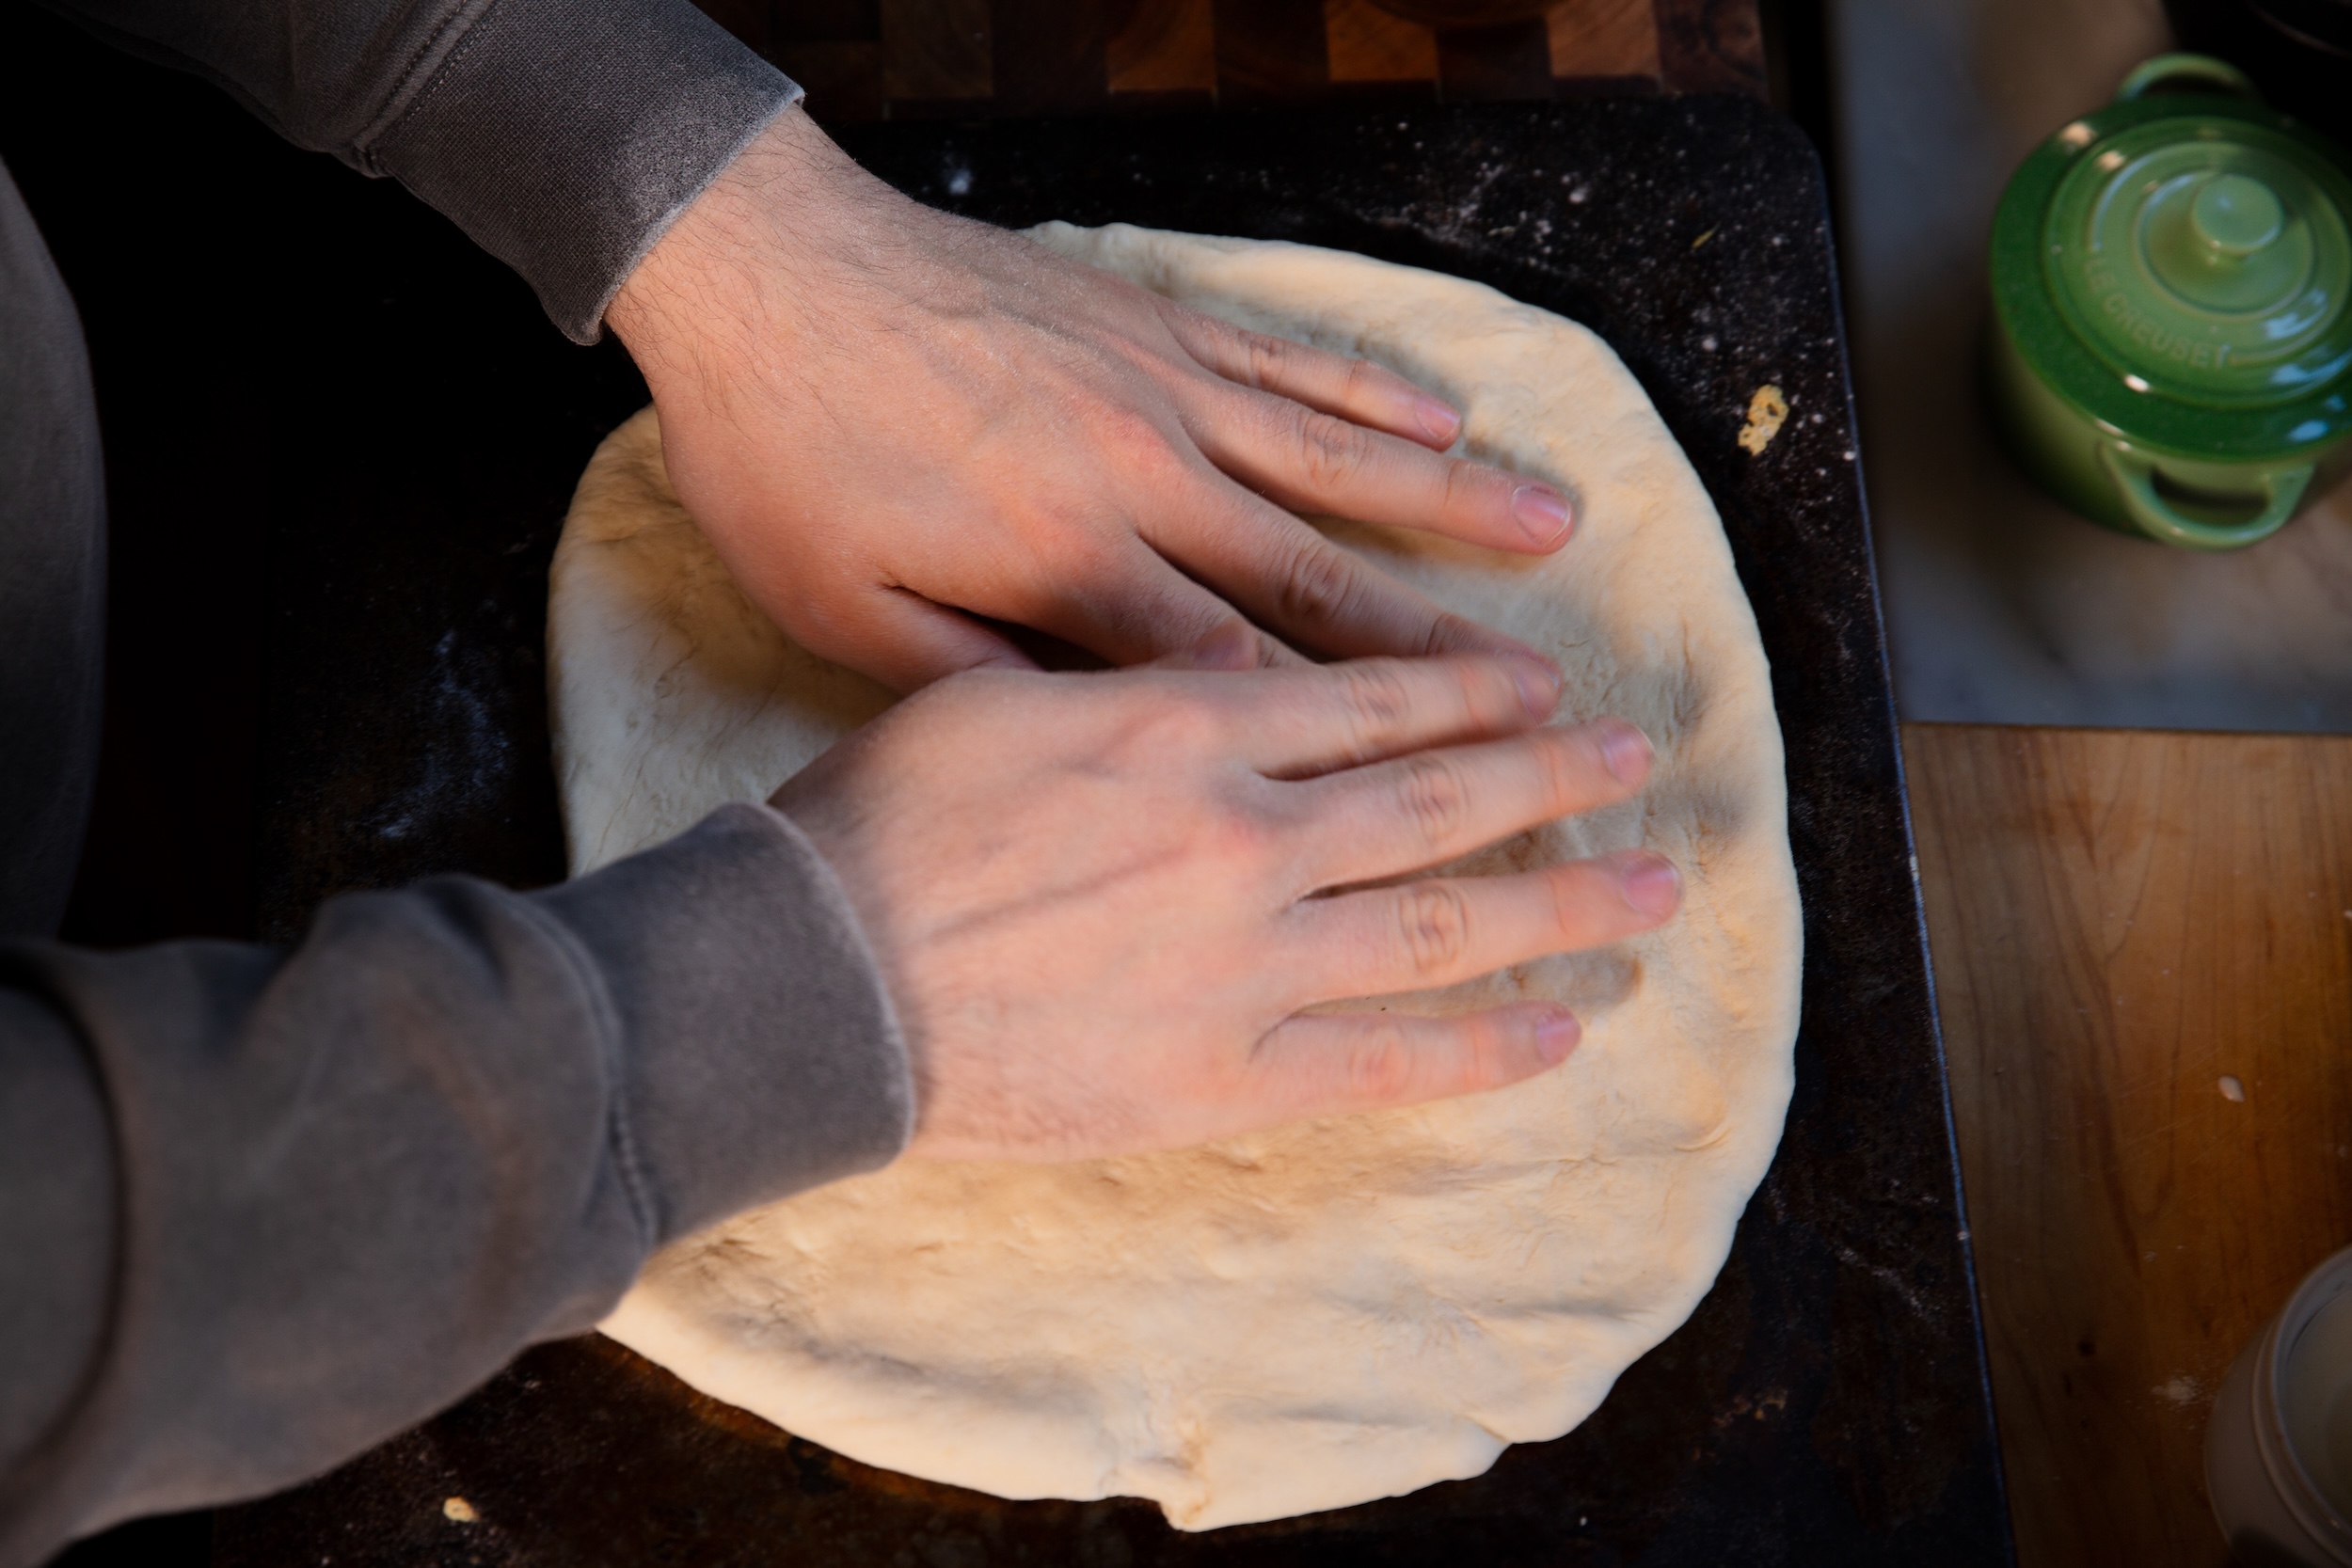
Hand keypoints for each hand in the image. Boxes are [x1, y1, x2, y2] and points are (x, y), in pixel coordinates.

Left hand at [607, 107, 1577, 692]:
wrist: (761, 273)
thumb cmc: (786, 459)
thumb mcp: (845, 611)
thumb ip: (975, 681)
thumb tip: (1093, 740)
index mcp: (1067, 565)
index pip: (1232, 667)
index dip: (1342, 737)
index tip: (1438, 782)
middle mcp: (1141, 474)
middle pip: (1316, 572)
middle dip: (1438, 641)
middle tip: (1544, 688)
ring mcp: (1157, 386)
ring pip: (1334, 456)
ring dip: (1450, 500)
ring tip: (1553, 528)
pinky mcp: (1149, 319)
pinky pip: (1287, 360)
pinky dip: (1371, 389)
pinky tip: (1442, 414)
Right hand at [770, 633, 1680, 1160]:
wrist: (813, 975)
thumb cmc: (877, 826)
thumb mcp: (993, 697)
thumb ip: (1122, 689)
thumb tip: (1211, 675)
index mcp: (1187, 729)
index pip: (1370, 700)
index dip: (1467, 687)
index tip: (1535, 681)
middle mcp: (1247, 834)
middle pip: (1439, 797)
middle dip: (1550, 773)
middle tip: (1632, 760)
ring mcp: (1250, 960)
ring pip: (1444, 921)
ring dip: (1561, 899)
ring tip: (1649, 889)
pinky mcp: (1228, 1074)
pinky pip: (1387, 1060)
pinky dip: (1482, 1044)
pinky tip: (1558, 1028)